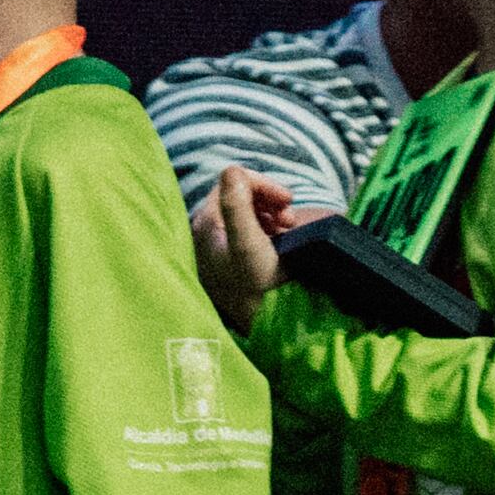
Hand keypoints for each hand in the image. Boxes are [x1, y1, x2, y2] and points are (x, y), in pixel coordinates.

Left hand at [190, 163, 297, 332]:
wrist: (268, 325)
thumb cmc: (257, 287)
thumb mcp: (247, 244)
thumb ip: (236, 205)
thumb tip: (232, 170)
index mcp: (204, 226)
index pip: (231, 182)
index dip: (262, 185)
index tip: (288, 200)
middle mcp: (207, 234)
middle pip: (240, 195)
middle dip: (269, 199)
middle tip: (290, 216)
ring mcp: (222, 247)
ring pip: (249, 211)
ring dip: (274, 212)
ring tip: (289, 227)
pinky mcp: (236, 259)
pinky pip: (254, 228)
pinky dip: (272, 227)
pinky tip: (283, 238)